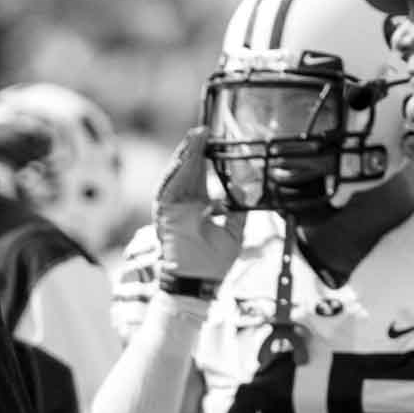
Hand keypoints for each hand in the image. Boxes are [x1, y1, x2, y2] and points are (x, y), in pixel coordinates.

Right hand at [155, 126, 242, 284]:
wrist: (199, 282)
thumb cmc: (213, 263)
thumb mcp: (235, 230)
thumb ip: (239, 209)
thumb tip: (249, 190)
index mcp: (197, 207)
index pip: (201, 176)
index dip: (206, 159)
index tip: (214, 141)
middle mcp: (183, 205)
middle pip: (188, 171)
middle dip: (195, 150)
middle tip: (204, 130)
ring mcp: (172, 209)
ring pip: (177, 176)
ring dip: (185, 156)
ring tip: (195, 137)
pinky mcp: (164, 215)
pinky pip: (168, 189)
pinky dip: (176, 173)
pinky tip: (185, 158)